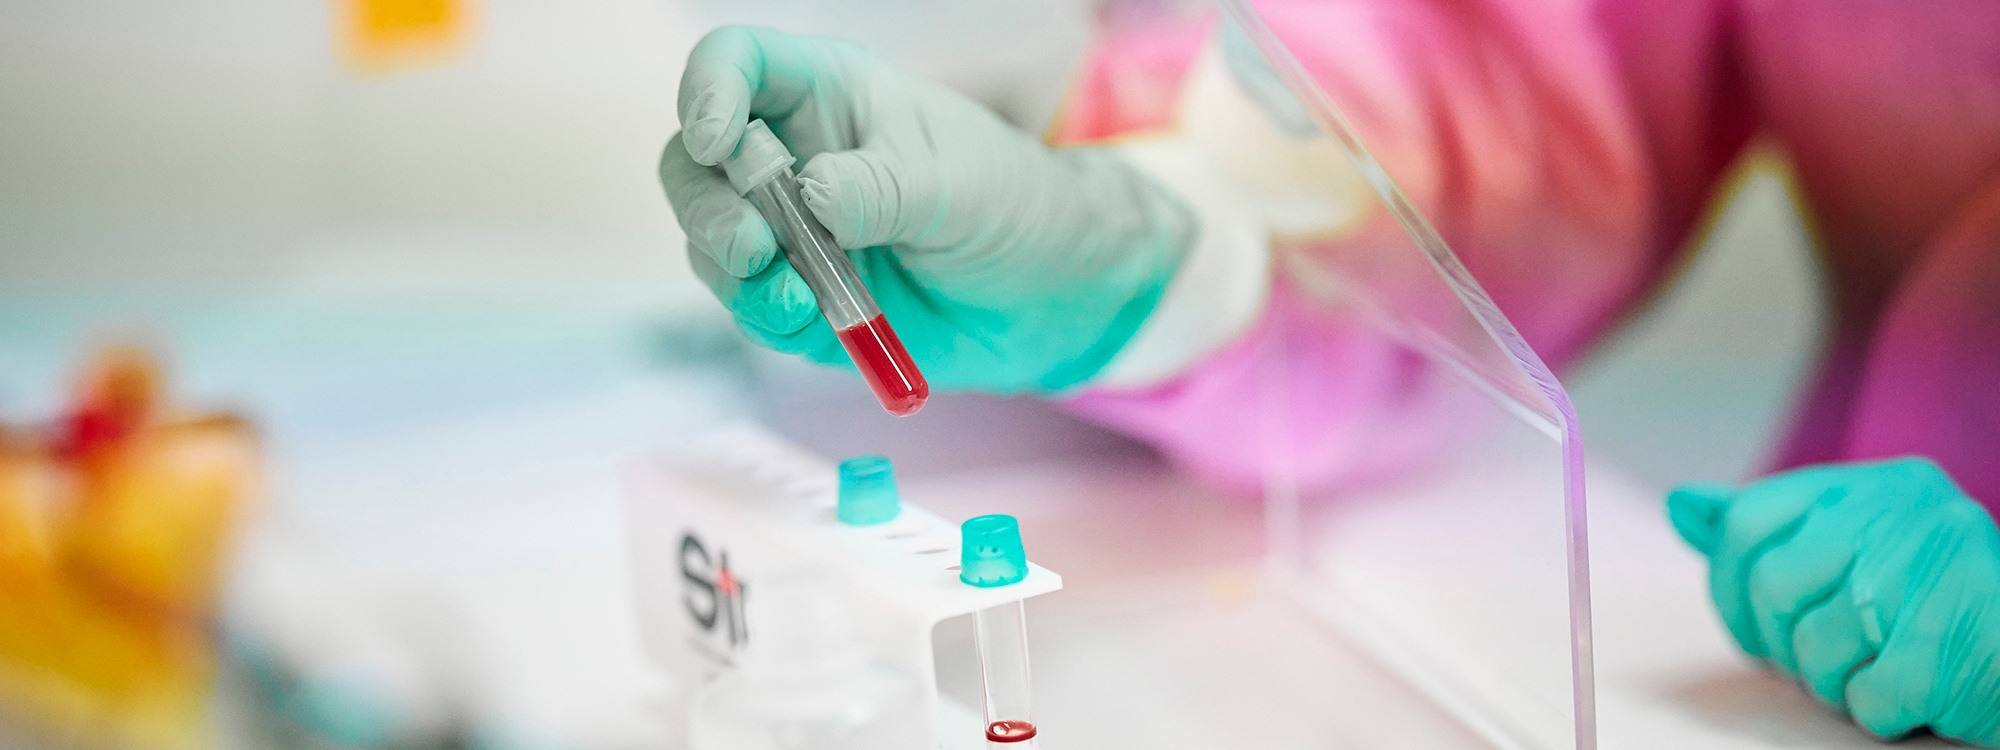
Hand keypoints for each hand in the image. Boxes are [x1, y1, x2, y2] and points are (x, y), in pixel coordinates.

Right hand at [660, 26, 1195, 392]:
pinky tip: (804, 317)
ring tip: (792, 296)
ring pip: (710, 241)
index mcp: (826, 95)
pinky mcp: (798, 298)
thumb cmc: (1010, 203)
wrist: (1051, 293)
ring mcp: (788, 232)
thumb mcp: (956, 183)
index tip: (716, 138)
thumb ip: (881, 186)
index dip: (708, 90)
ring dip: (732, 270)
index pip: (736, 64)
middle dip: (707, 205)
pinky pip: (750, 306)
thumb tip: (807, 197)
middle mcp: (791, 157)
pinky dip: (763, 316)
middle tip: (752, 246)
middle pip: (694, 163)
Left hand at [1668, 458, 1999, 745]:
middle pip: (1774, 584)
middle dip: (1782, 642)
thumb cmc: (1930, 607)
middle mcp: (1908, 510)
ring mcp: (1937, 567)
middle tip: (1819, 659)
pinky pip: (1871, 695)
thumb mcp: (1851, 550)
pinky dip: (1878, 709)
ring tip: (1868, 673)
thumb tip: (1682, 504)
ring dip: (1831, 681)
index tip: (1751, 628)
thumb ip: (1768, 533)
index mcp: (1875, 485)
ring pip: (1817, 645)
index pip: (1749, 519)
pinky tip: (1910, 693)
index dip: (1729, 586)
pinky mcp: (1958, 636)